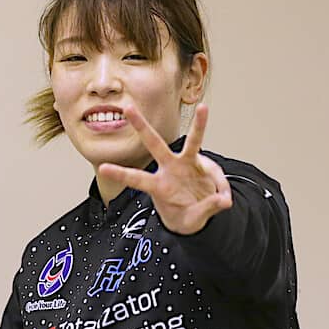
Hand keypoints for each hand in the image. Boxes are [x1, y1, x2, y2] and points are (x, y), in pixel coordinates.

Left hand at [98, 103, 232, 234]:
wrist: (198, 214)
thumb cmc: (186, 216)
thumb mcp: (192, 220)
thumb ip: (207, 209)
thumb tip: (225, 201)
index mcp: (159, 186)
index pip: (137, 179)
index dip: (121, 174)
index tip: (103, 168)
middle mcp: (170, 170)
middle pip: (155, 145)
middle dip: (141, 127)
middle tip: (128, 108)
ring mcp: (186, 165)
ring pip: (193, 143)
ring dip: (199, 126)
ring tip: (204, 108)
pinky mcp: (203, 166)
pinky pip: (216, 173)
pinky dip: (222, 188)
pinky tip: (222, 200)